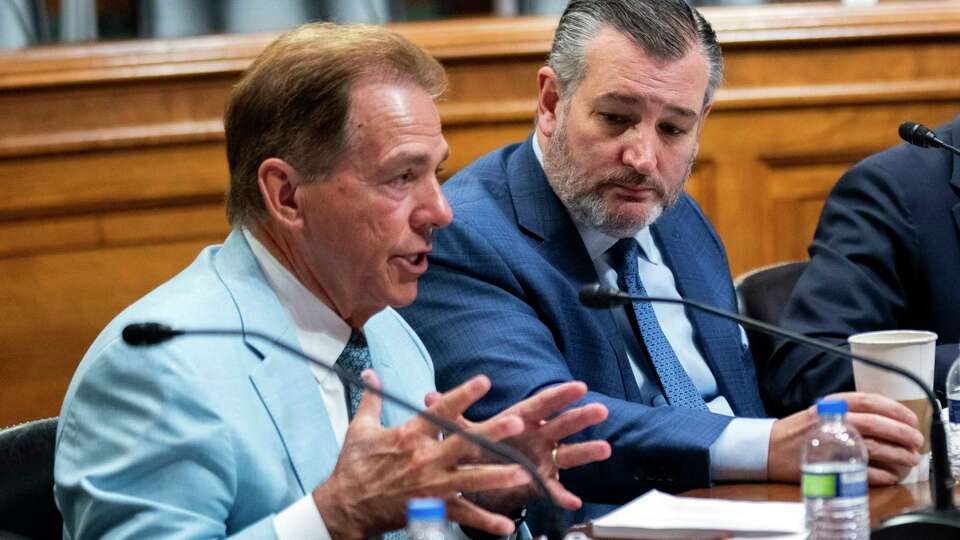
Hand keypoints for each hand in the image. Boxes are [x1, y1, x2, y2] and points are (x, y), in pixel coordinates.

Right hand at [313, 371, 529, 539]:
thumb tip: (369, 373)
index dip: (463, 395)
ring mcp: (432, 485)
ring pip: (471, 480)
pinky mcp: (432, 508)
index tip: (484, 382)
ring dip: (498, 476)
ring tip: (522, 473)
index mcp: (410, 435)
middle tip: (517, 423)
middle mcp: (425, 458)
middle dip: (493, 433)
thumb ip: (372, 398)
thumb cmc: (354, 467)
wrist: (346, 507)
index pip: (441, 410)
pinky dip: (485, 522)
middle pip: (465, 443)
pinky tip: (506, 524)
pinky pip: (463, 515)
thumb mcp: (360, 428)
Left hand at [425, 381, 610, 513]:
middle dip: (580, 417)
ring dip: (586, 451)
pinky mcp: (542, 481)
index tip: (579, 386)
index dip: (559, 395)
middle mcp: (537, 438)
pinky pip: (554, 489)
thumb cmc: (481, 447)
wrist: (483, 476)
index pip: (541, 404)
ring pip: (568, 454)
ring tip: (604, 448)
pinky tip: (573, 500)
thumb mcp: (466, 432)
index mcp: (521, 421)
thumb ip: (452, 416)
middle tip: (599, 409)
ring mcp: (543, 459)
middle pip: (561, 425)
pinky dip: (562, 495)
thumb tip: (428, 398)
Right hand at [768, 392, 922, 484]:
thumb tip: (885, 420)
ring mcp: (831, 442)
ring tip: (910, 459)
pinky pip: (861, 470)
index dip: (894, 409)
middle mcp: (833, 420)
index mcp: (832, 404)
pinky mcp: (829, 465)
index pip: (869, 401)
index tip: (911, 418)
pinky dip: (880, 474)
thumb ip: (848, 411)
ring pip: (873, 447)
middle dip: (901, 433)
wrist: (769, 448)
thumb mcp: (822, 411)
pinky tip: (890, 476)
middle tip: (916, 441)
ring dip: (897, 454)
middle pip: (876, 424)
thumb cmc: (799, 430)